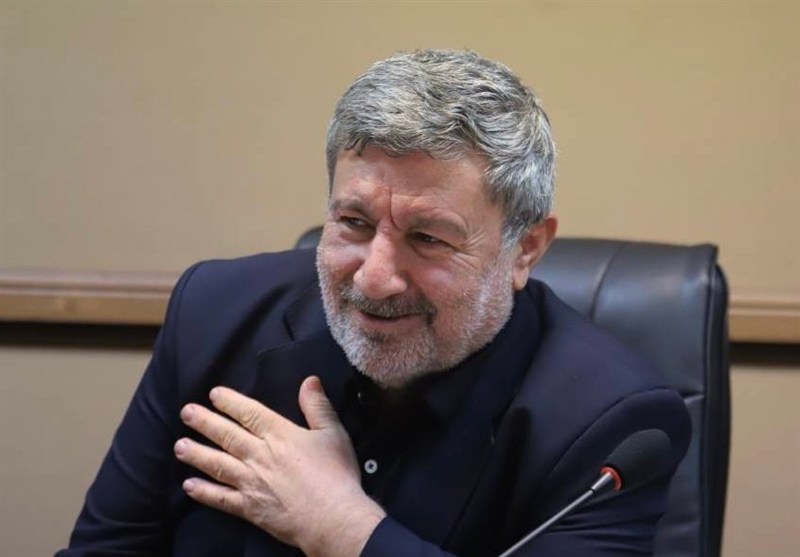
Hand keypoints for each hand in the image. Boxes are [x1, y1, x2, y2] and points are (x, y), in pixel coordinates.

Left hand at [174, 376, 385, 556]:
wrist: (333, 518)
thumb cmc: (336, 474)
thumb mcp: (333, 433)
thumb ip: (318, 406)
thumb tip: (309, 380)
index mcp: (280, 435)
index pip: (249, 413)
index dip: (230, 402)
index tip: (213, 394)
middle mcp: (260, 455)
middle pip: (227, 435)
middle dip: (204, 422)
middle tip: (185, 412)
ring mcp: (252, 482)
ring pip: (218, 464)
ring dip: (197, 454)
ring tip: (180, 446)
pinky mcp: (250, 508)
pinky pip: (221, 498)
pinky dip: (204, 492)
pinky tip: (190, 486)